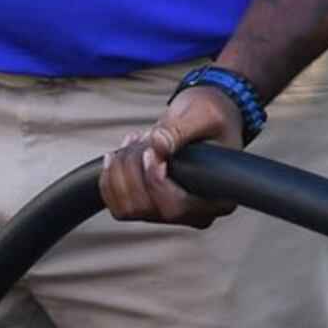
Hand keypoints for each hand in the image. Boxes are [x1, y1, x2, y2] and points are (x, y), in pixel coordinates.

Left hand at [100, 82, 244, 229]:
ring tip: (133, 143)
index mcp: (216, 199)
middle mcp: (194, 213)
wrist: (205, 116)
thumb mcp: (202, 114)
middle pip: (148, 208)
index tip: (150, 151)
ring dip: (119, 173)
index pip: (177, 208)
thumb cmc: (213, 116)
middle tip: (141, 138)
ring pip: (128, 209)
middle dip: (133, 169)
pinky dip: (111, 179)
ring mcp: (170, 212)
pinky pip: (119, 206)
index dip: (155, 182)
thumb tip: (157, 145)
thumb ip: (180, 130)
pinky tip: (121, 154)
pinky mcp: (151, 205)